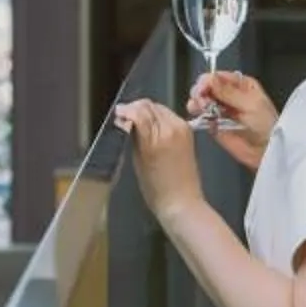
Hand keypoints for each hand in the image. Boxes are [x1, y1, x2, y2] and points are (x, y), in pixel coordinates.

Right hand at [114, 98, 208, 228]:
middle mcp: (170, 129)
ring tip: (138, 121)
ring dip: (147, 111)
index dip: (125, 110)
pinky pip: (169, 115)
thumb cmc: (156, 188)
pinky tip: (152, 126)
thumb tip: (125, 120)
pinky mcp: (188, 131)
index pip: (138, 111)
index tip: (118, 114)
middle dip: (135, 108)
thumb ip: (133, 136)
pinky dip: (158, 116)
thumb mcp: (137, 160)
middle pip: (149, 105)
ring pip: (159, 107)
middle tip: (125, 117)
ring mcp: (181, 128)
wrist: (182, 201)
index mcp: (155, 139)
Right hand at [192, 70, 276, 171]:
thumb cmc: (267, 125)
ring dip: (197, 102)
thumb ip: (229, 92)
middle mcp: (229, 94)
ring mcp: (220, 109)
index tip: (203, 88)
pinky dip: (197, 114)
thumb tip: (209, 78)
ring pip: (201, 99)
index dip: (208, 80)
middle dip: (201, 91)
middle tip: (203, 100)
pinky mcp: (214, 123)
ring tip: (202, 108)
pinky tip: (200, 115)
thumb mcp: (251, 104)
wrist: (266, 150)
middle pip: (207, 86)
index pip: (219, 76)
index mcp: (241, 84)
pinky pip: (201, 115)